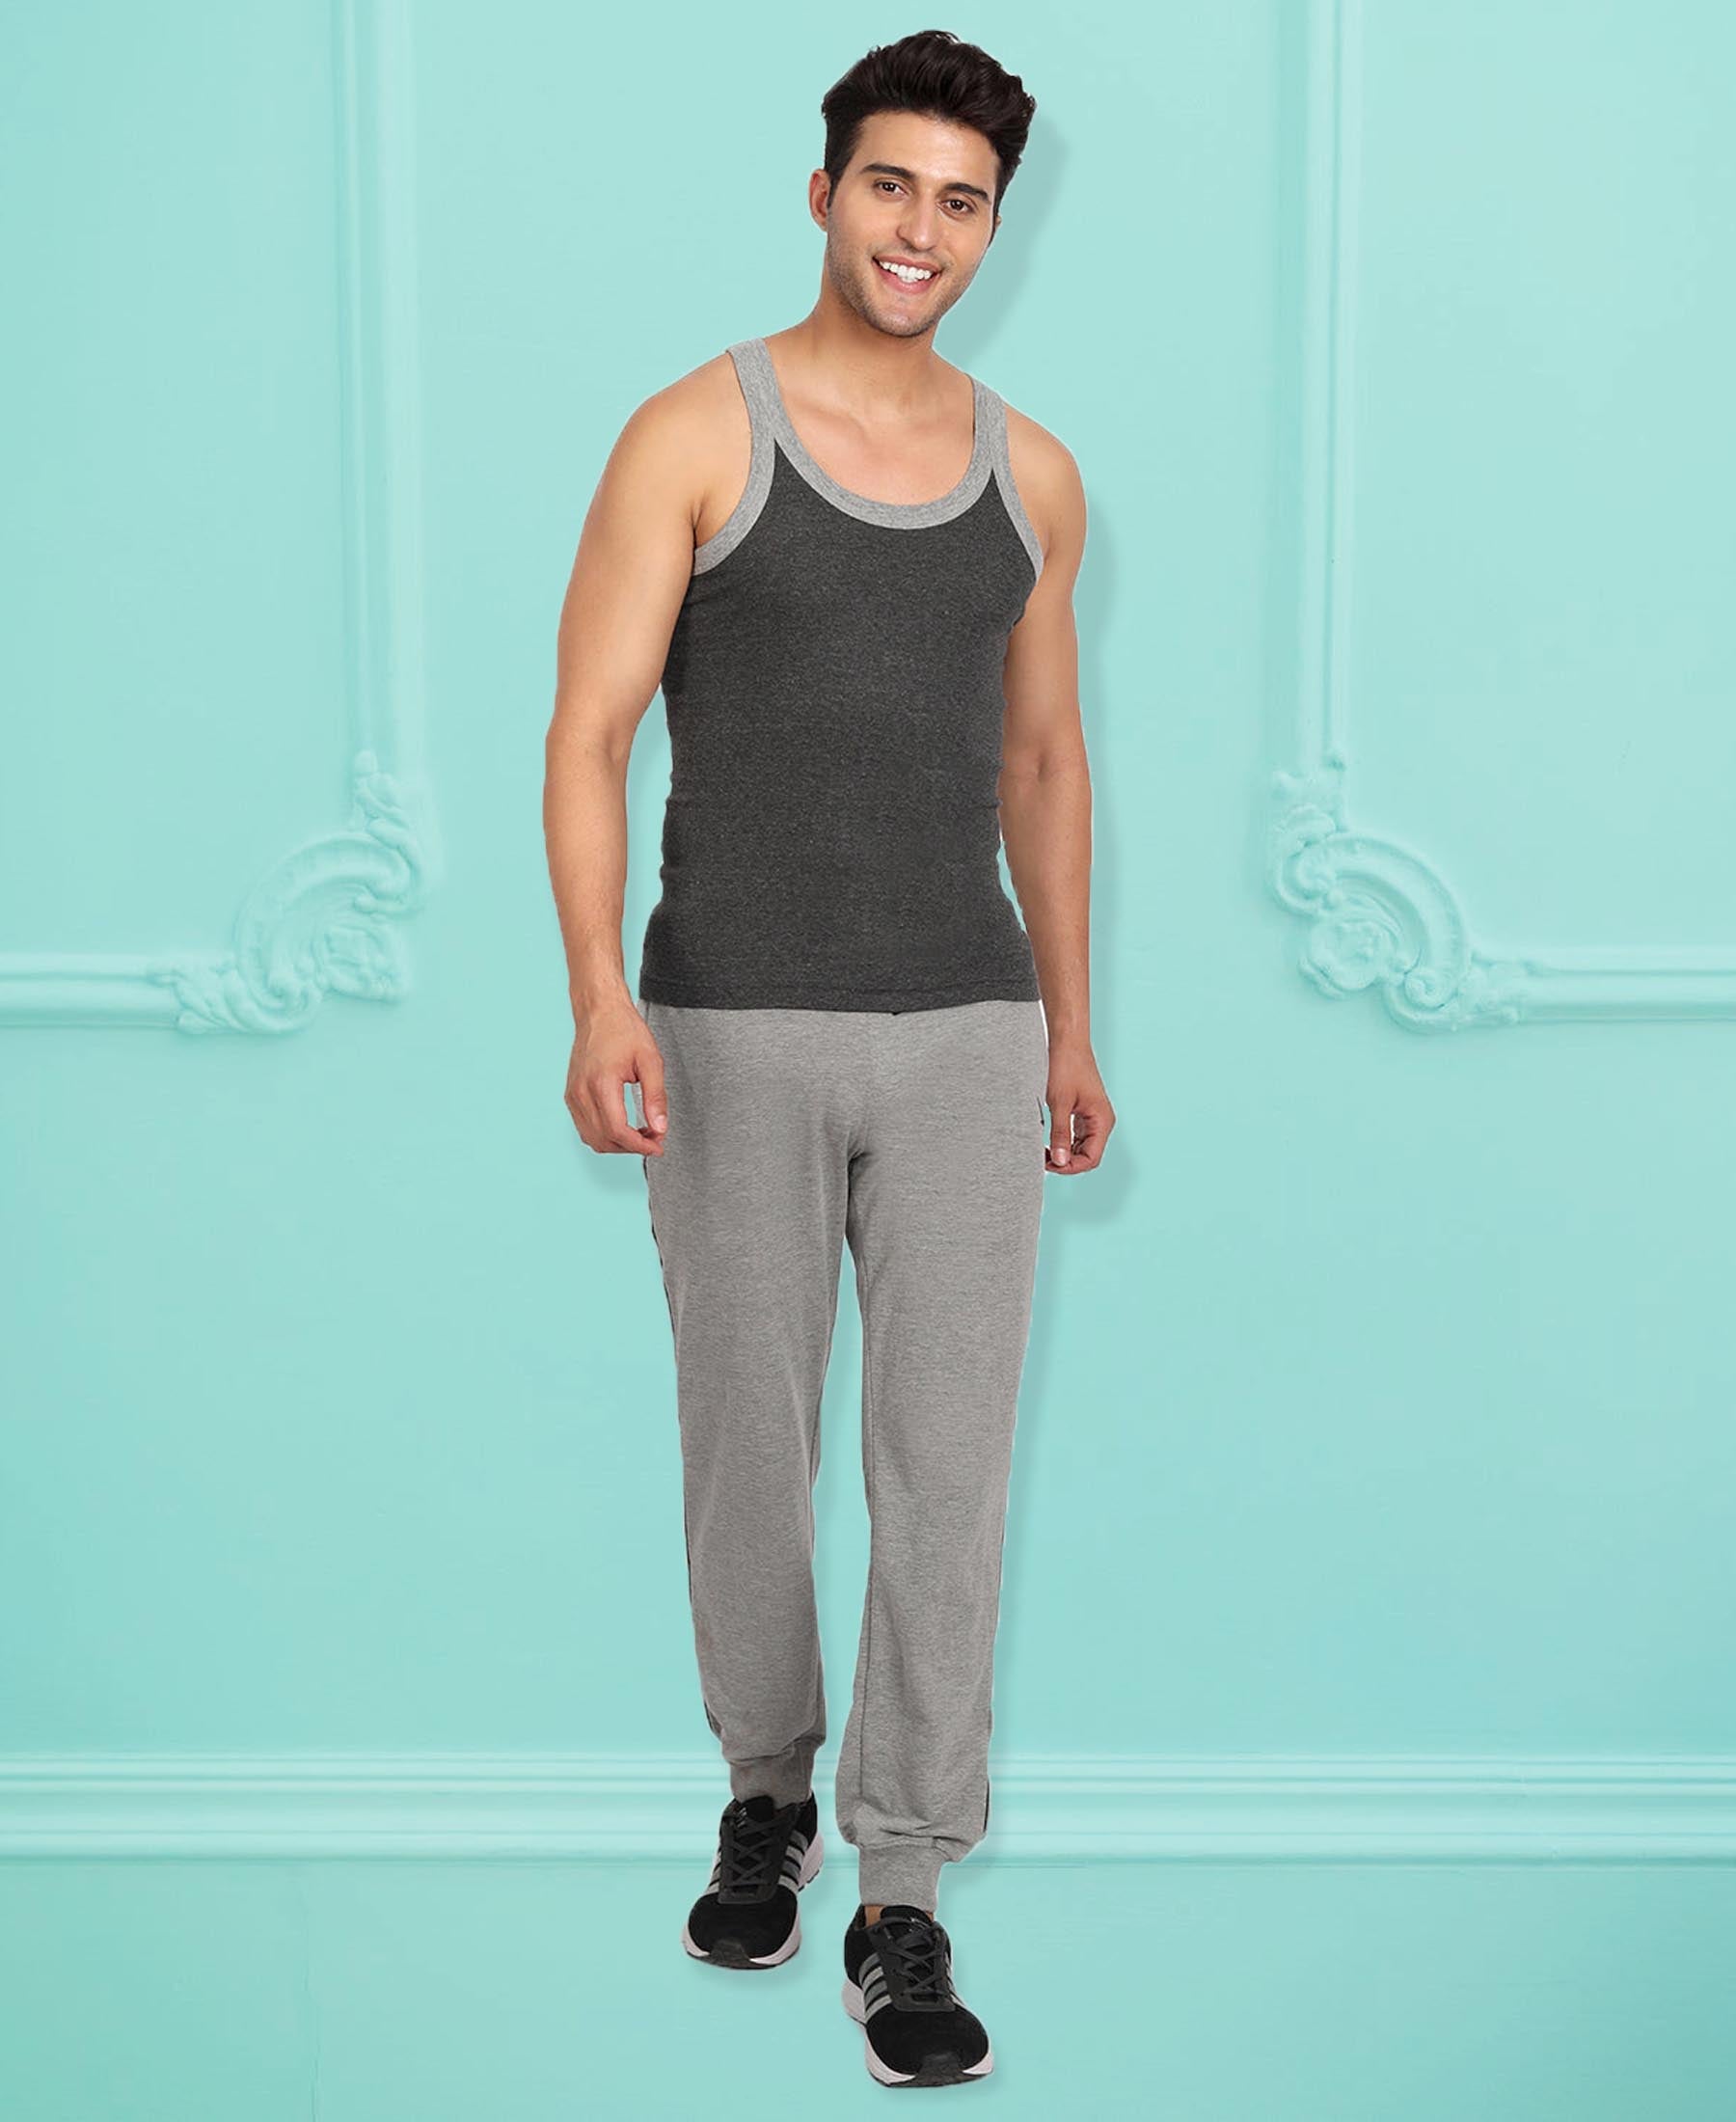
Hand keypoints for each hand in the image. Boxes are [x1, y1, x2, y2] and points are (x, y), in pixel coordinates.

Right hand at [566, 995, 667, 1156]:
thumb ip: (656, 1097)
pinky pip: (585, 1128)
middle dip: (632, 1146)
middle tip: (654, 1137)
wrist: (599, 1012)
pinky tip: (623, 1126)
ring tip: (641, 1133)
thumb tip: (660, 1127)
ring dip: (618, 1144)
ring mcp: (573, 1095)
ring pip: (592, 1138)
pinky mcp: (571, 1095)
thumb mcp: (651, 1060)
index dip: (639, 1145)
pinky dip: (604, 1134)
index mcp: (601, 1084)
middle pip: (604, 1140)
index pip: (617, 1131)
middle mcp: (581, 1092)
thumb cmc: (624, 1030)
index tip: (658, 1145)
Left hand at [1044, 1034, 1113, 1173]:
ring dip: (1063, 1152)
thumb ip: (1060, 1134)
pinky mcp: (1082, 1111)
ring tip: (1042, 1150)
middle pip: (1087, 1156)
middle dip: (1066, 1162)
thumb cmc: (1066, 1065)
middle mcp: (1101, 1121)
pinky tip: (1046, 1139)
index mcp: (1102, 1120)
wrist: (1067, 1040)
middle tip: (1041, 1158)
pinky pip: (1075, 1135)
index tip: (1048, 1164)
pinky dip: (1062, 1141)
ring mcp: (1092, 1117)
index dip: (1070, 1167)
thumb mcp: (1059, 1103)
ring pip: (1080, 1147)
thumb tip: (1060, 1162)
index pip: (1091, 1158)